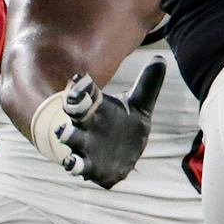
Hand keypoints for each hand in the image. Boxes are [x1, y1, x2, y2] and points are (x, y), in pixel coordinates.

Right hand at [28, 65, 164, 187]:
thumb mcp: (139, 105)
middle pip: (75, 112)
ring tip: (62, 131)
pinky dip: (73, 164)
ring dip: (66, 134)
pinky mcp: (87, 165)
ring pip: (70, 138)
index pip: (87, 92)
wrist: (119, 156)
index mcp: (96, 106)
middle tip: (70, 102)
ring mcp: (84, 144)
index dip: (83, 86)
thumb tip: (161, 58)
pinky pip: (77, 165)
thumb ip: (148, 84)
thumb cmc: (123, 124)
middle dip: (72, 107)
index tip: (81, 78)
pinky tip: (70, 163)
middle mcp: (86, 123)